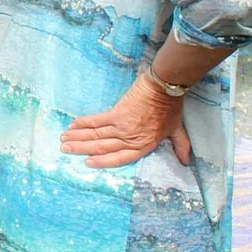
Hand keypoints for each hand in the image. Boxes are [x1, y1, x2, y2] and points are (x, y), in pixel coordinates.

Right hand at [62, 73, 189, 167]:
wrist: (165, 88)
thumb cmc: (172, 108)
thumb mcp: (177, 130)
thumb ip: (181, 146)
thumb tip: (187, 162)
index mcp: (143, 145)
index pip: (119, 158)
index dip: (102, 162)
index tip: (88, 163)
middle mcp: (130, 139)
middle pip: (102, 148)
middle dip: (81, 149)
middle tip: (65, 151)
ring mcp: (122, 127)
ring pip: (96, 136)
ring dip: (78, 138)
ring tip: (64, 141)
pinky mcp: (117, 113)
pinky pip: (97, 121)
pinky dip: (84, 124)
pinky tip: (73, 126)